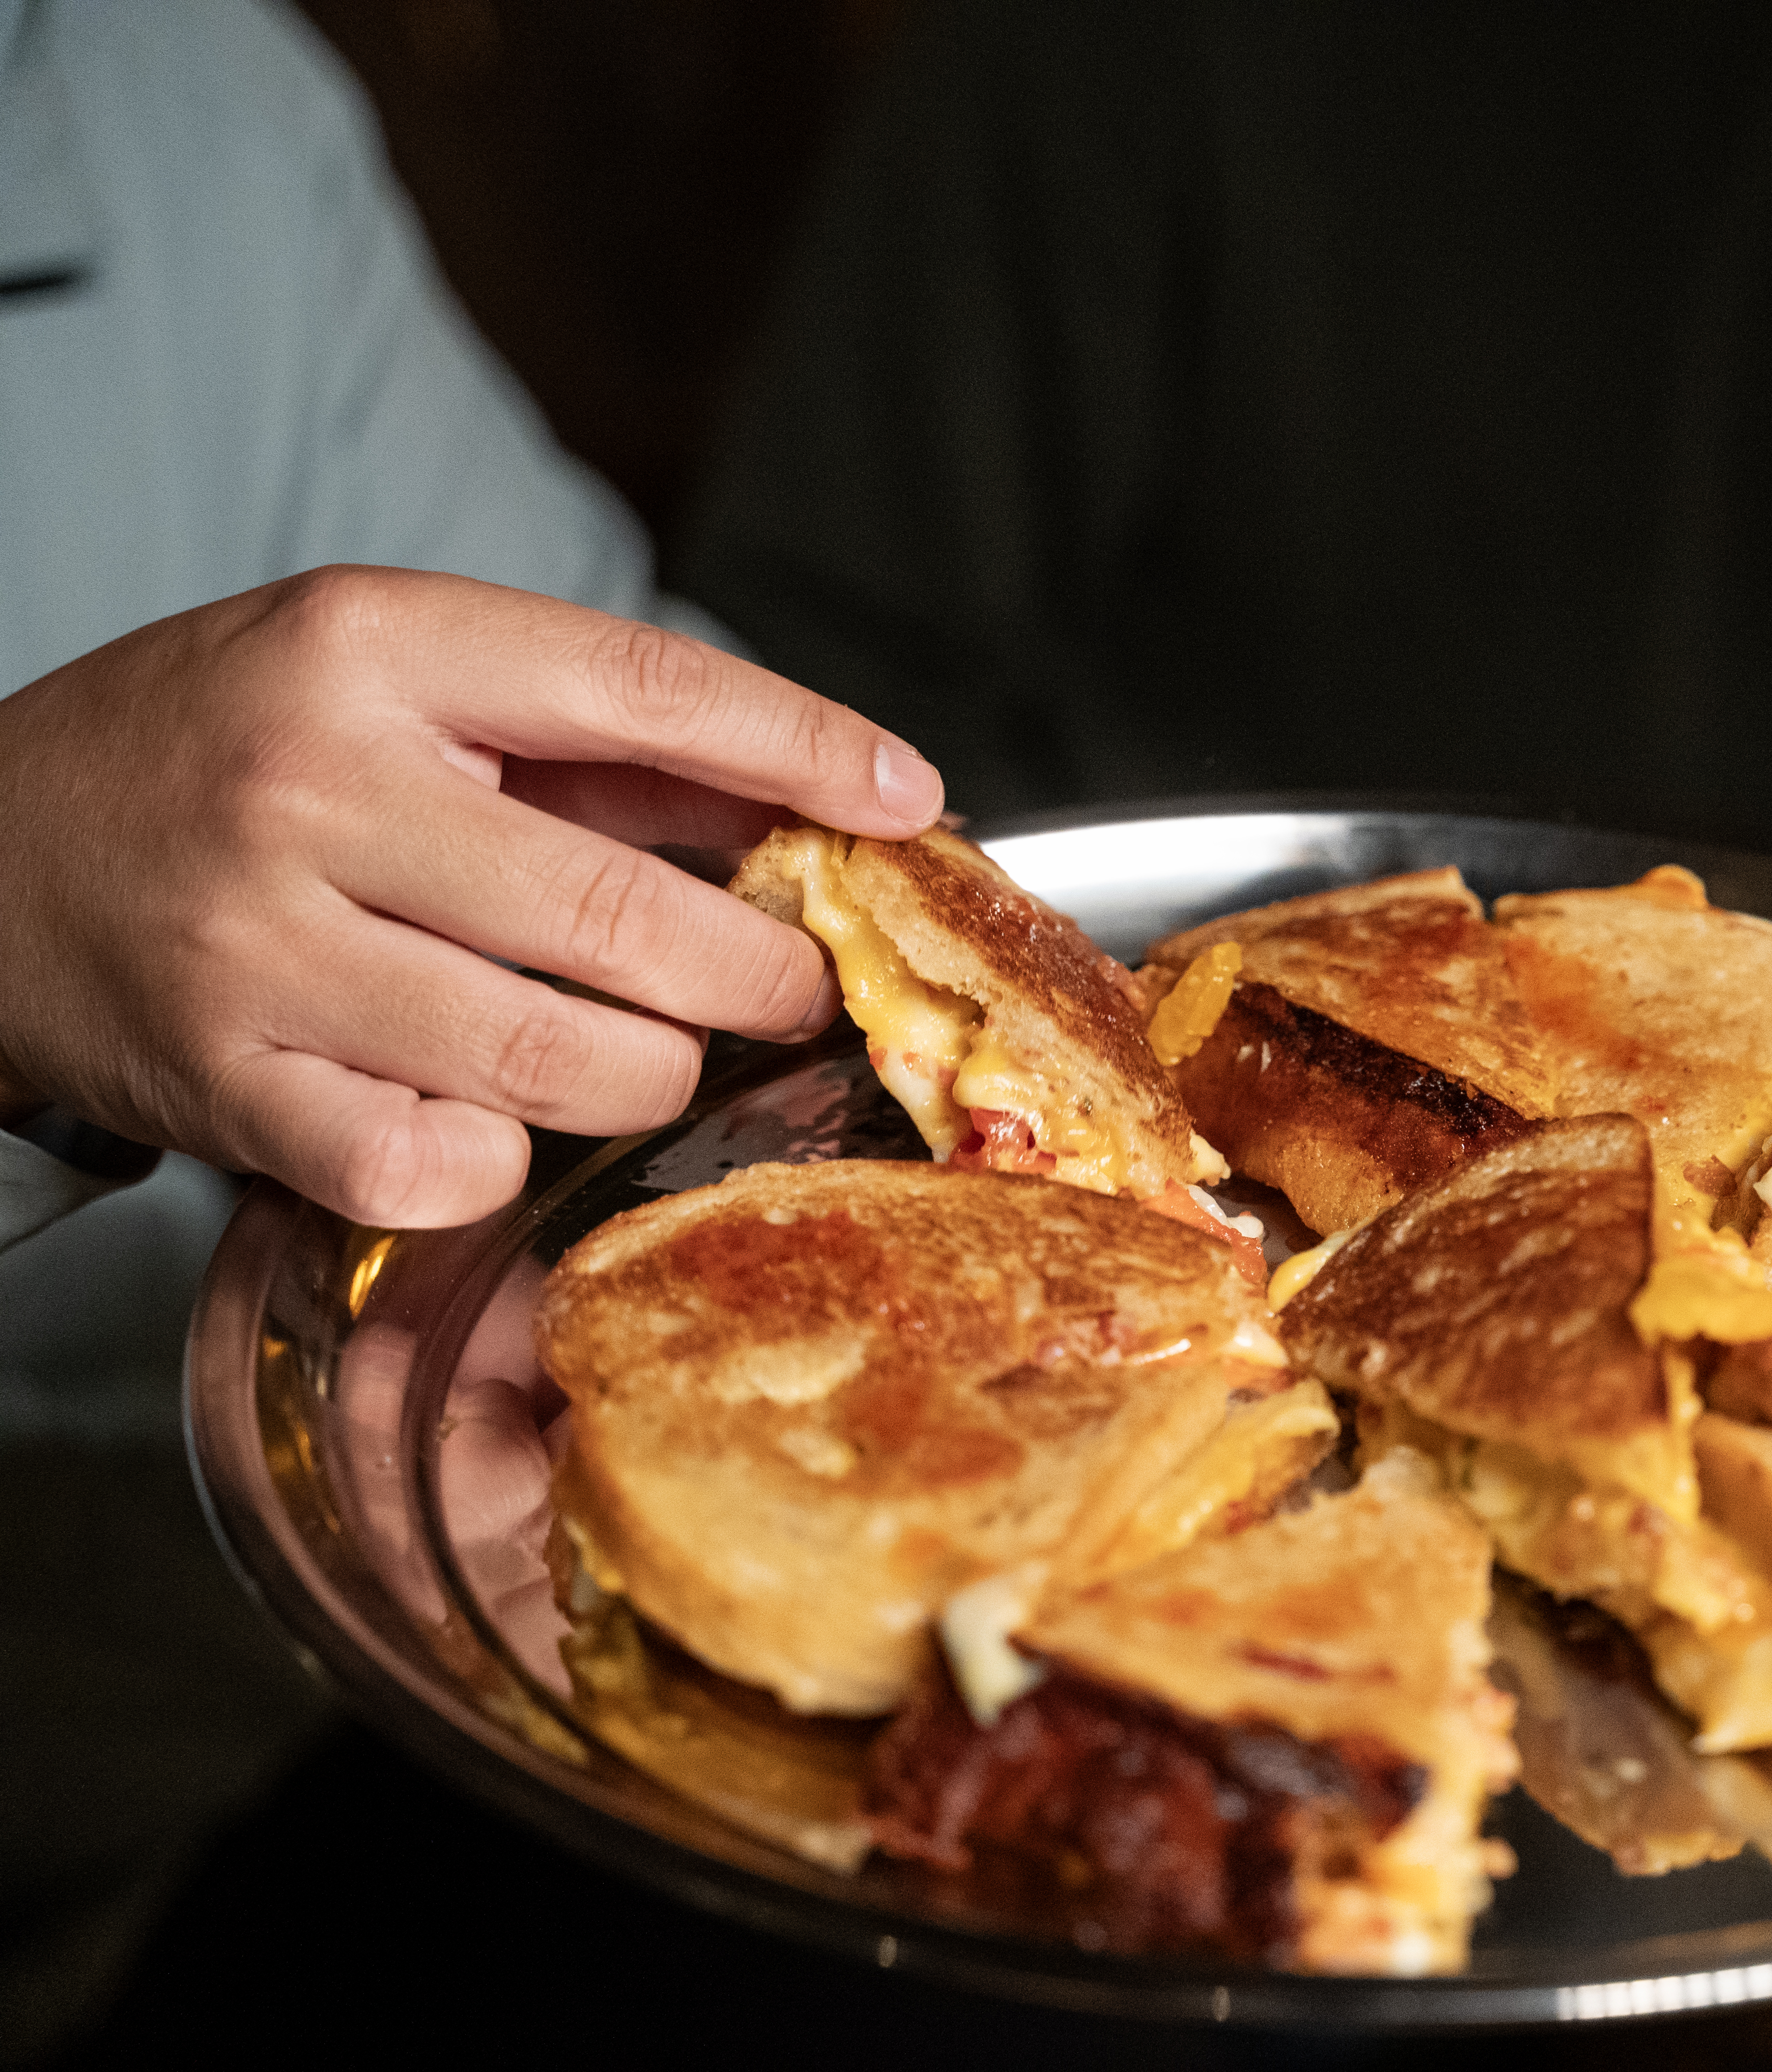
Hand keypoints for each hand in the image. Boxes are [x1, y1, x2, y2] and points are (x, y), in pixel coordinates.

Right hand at [0, 566, 942, 1225]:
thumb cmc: (227, 756)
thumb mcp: (400, 680)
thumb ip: (610, 739)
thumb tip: (822, 791)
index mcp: (372, 648)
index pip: (648, 691)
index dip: (807, 752)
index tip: (908, 802)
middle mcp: (313, 790)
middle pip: (626, 915)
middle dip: (757, 973)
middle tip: (789, 986)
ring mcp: (262, 950)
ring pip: (561, 1060)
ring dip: (647, 1073)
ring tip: (641, 1047)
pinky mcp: (231, 1086)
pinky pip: (443, 1167)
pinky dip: (502, 1159)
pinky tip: (488, 1110)